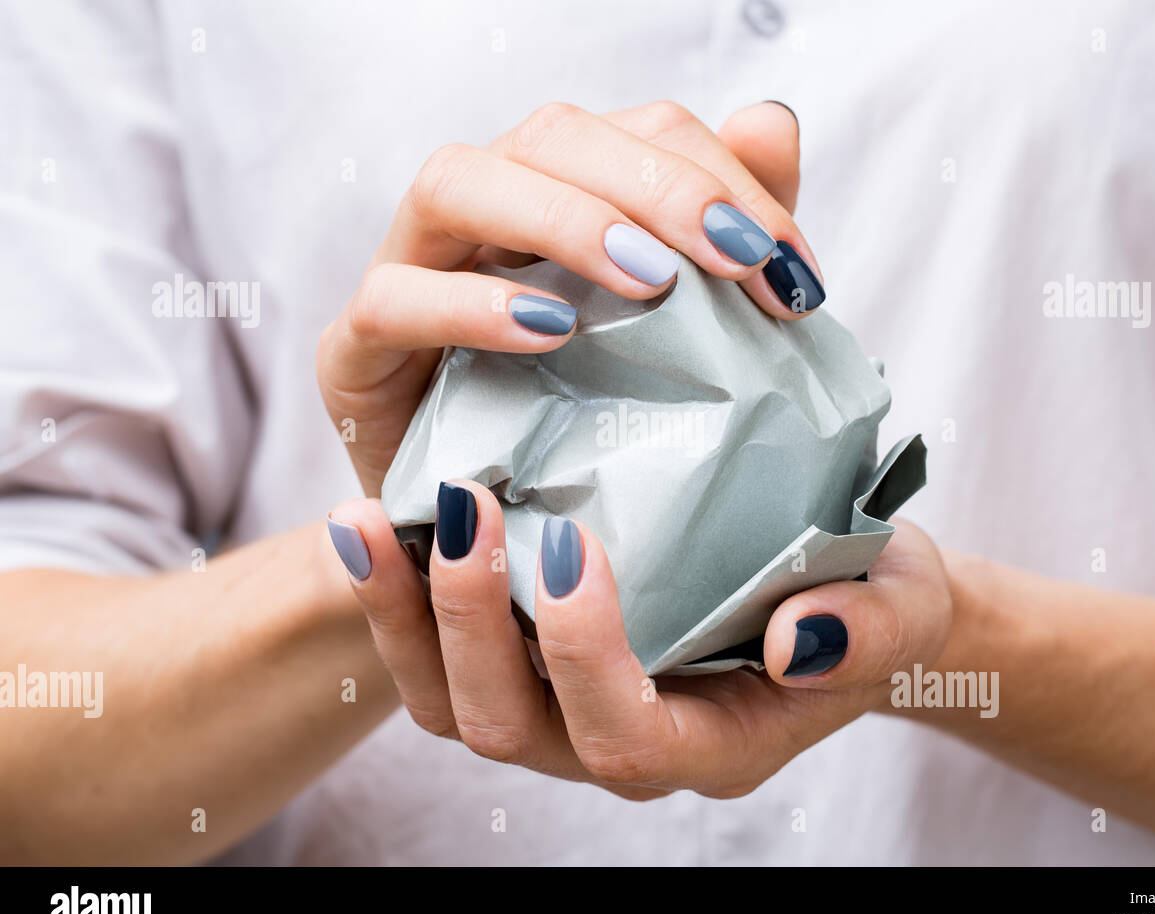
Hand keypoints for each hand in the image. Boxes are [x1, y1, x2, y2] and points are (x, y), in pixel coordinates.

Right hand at [317, 100, 822, 497]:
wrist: (484, 539)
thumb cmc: (580, 430)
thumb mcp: (675, 340)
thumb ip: (724, 232)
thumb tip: (772, 124)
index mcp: (563, 195)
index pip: (641, 132)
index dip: (722, 178)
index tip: (789, 270)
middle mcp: (483, 212)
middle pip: (553, 134)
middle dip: (658, 185)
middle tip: (735, 256)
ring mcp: (410, 269)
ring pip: (456, 182)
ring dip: (564, 220)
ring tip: (651, 281)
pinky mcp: (355, 349)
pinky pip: (393, 299)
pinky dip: (470, 306)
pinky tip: (549, 331)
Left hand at [327, 485, 950, 798]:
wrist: (835, 590)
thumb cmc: (872, 599)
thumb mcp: (902, 607)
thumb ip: (868, 632)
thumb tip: (797, 641)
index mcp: (709, 744)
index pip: (625, 738)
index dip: (585, 656)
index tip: (573, 541)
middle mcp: (618, 744)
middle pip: (512, 728)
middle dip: (473, 623)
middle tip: (468, 506)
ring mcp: (563, 709)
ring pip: (453, 704)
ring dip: (406, 614)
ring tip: (372, 517)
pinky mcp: (529, 662)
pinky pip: (439, 658)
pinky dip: (398, 598)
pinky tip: (376, 519)